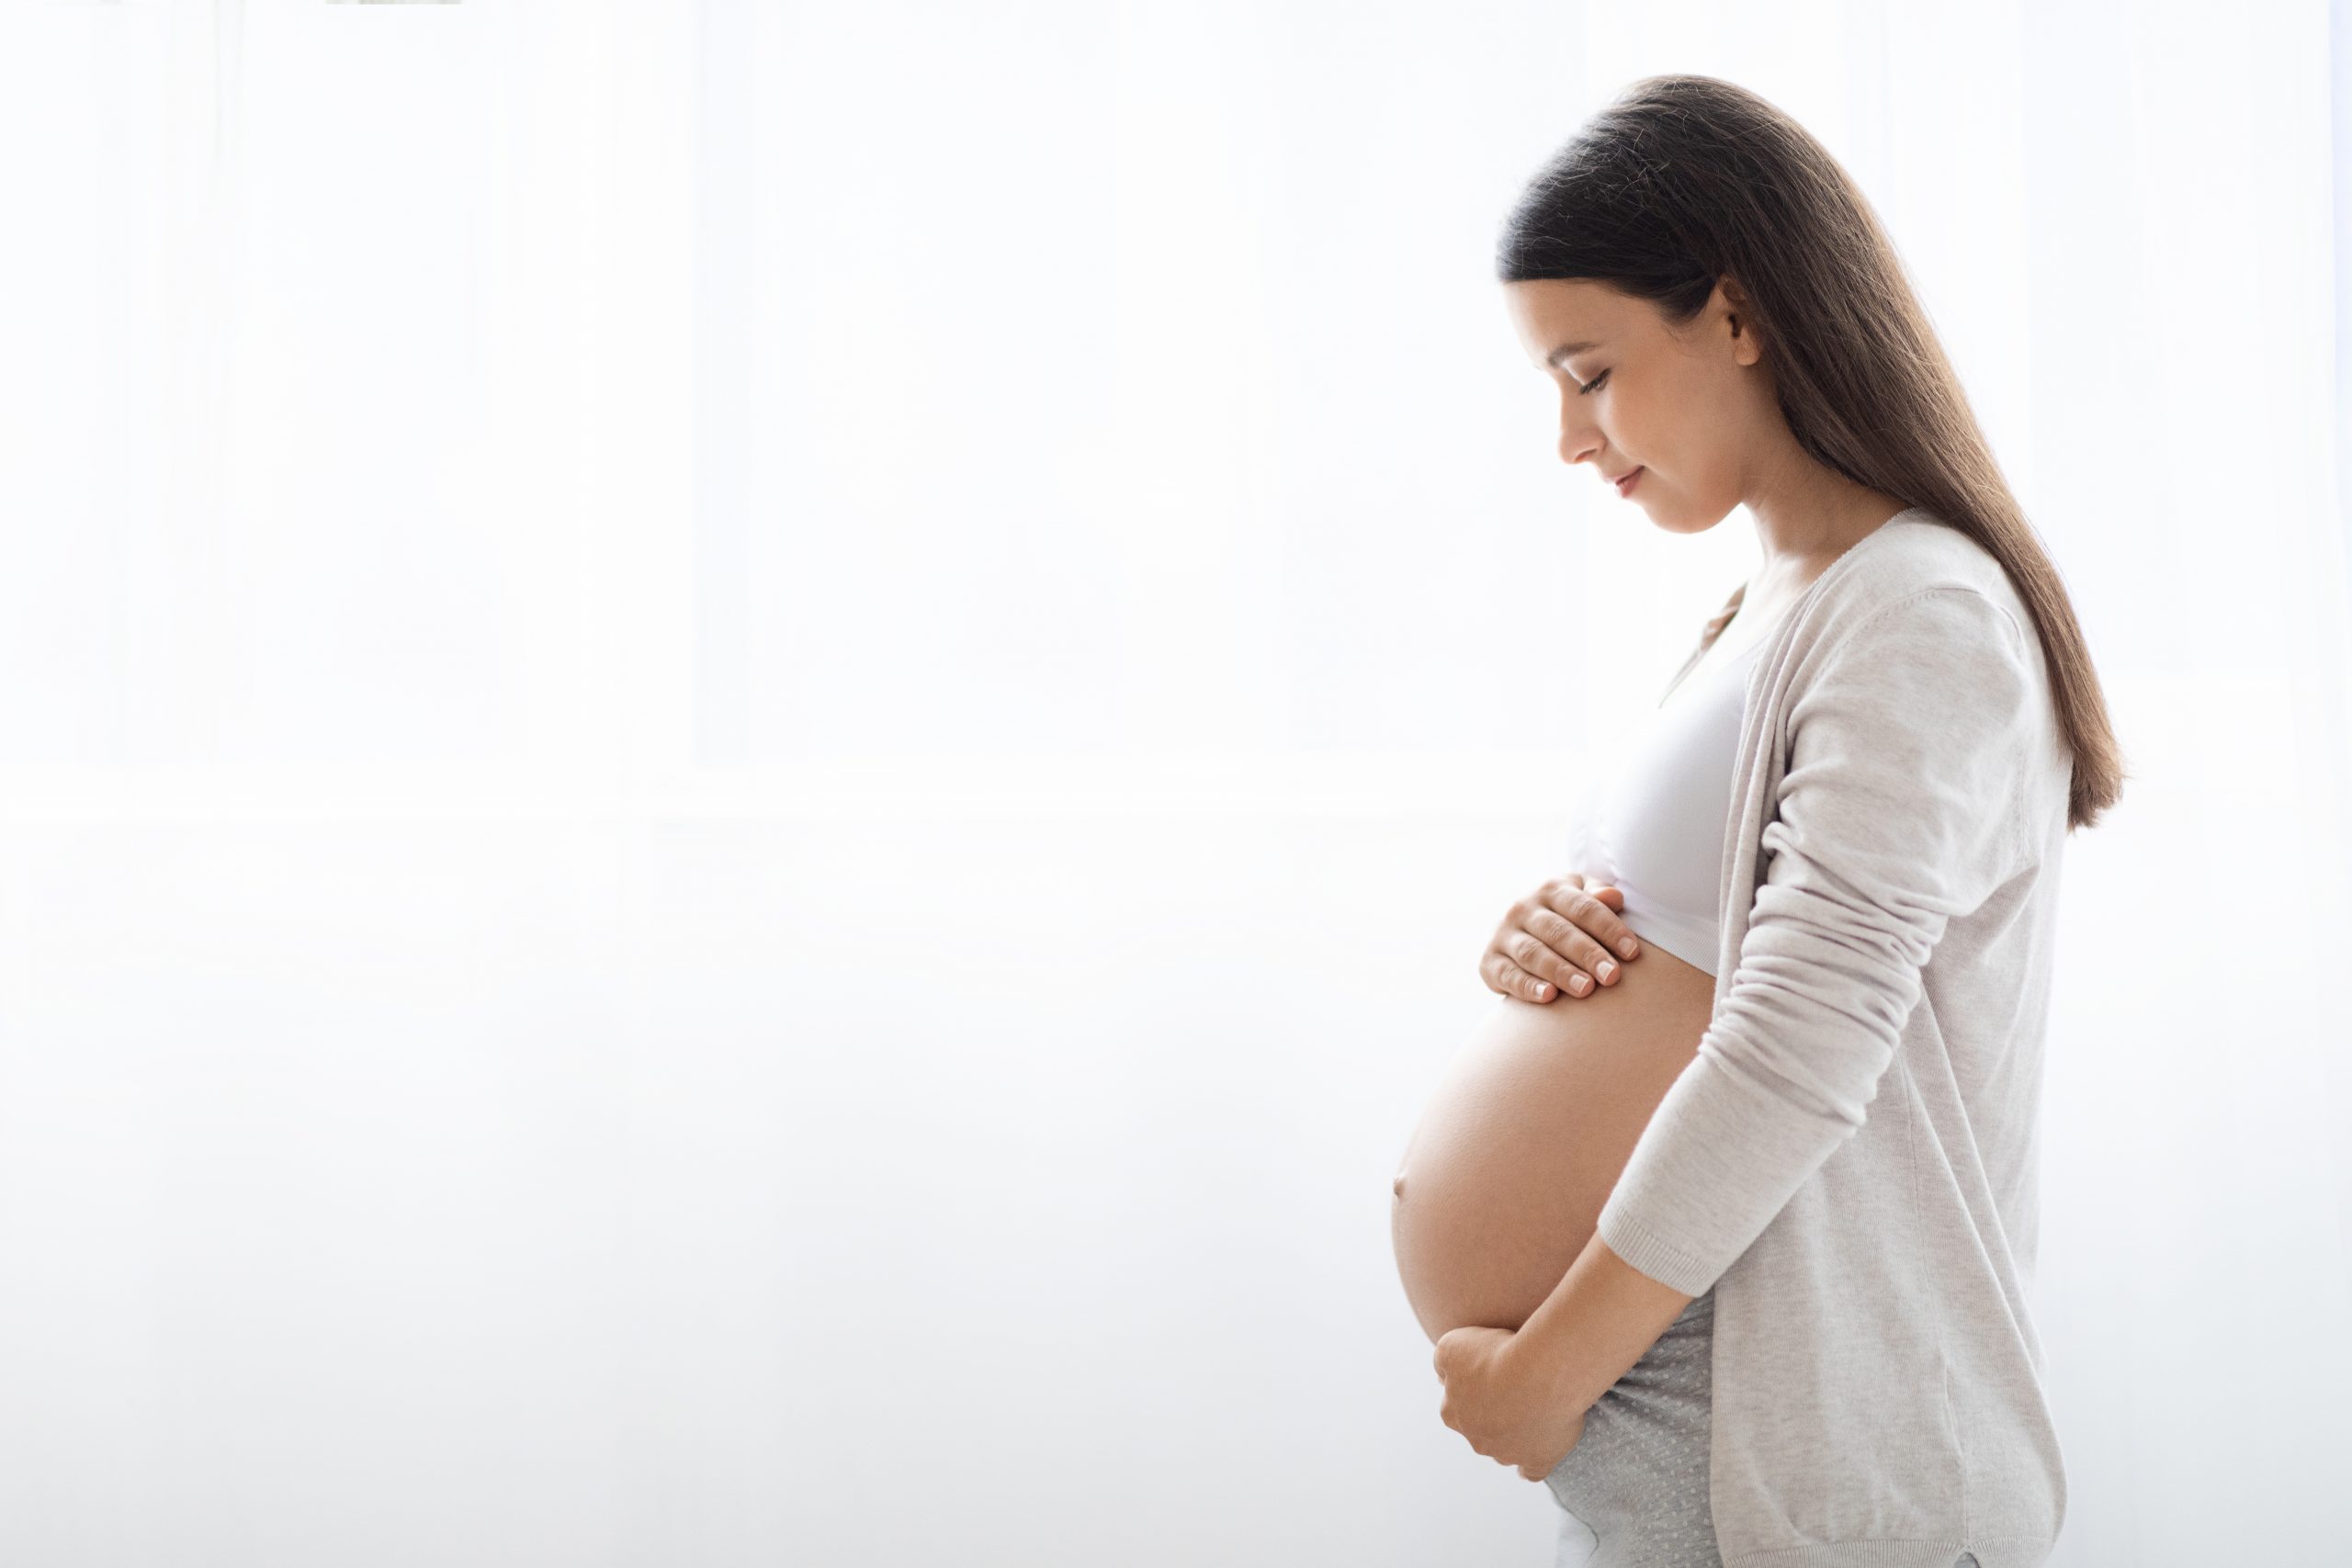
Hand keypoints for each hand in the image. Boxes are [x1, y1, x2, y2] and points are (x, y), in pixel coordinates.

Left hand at [1432, 1324, 1590, 1480]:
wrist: (1540, 1373)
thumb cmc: (1495, 1356)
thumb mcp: (1451, 1345)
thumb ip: (1442, 1361)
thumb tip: (1442, 1376)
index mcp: (1453, 1415)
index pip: (1453, 1406)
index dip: (1469, 1387)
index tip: (1485, 1374)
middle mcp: (1477, 1441)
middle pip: (1480, 1429)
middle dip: (1492, 1413)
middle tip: (1511, 1387)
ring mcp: (1508, 1454)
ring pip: (1505, 1448)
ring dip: (1514, 1433)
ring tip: (1530, 1409)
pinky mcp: (1538, 1460)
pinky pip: (1532, 1470)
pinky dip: (1533, 1463)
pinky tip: (1536, 1453)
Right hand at [1480, 873, 1642, 1002]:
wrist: (1520, 934)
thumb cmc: (1567, 918)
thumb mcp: (1582, 900)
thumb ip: (1599, 898)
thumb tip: (1613, 897)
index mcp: (1551, 889)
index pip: (1583, 907)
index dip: (1609, 929)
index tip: (1632, 952)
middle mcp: (1522, 908)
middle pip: (1558, 931)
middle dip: (1587, 954)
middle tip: (1612, 976)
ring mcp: (1503, 934)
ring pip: (1533, 953)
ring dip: (1561, 971)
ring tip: (1586, 989)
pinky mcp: (1489, 962)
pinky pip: (1508, 975)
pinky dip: (1528, 987)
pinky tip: (1549, 997)